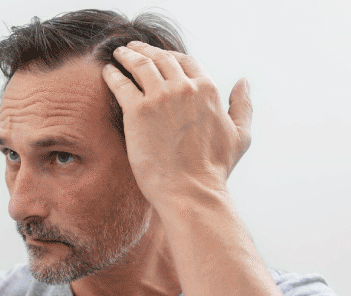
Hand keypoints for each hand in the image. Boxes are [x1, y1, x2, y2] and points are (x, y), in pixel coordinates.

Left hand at [102, 41, 252, 205]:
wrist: (191, 190)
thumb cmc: (215, 169)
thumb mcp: (240, 134)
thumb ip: (242, 105)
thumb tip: (243, 82)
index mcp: (208, 89)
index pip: (185, 62)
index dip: (169, 56)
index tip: (158, 56)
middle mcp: (184, 88)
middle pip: (160, 59)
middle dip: (145, 50)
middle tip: (132, 48)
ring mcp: (159, 97)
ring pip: (140, 66)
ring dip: (127, 56)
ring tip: (119, 54)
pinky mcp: (137, 112)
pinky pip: (121, 84)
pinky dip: (113, 74)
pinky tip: (107, 71)